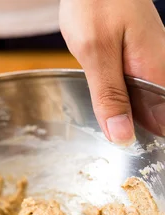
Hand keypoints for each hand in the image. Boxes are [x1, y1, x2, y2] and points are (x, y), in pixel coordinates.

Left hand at [60, 0, 164, 143]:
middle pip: (152, 116)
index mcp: (154, 71)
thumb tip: (123, 137)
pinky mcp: (134, 57)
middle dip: (132, 134)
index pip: (163, 123)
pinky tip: (101, 107)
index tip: (128, 161)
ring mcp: (147, 62)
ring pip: (140, 103)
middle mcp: (157, 69)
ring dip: (121, 117)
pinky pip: (130, 88)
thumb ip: (109, 95)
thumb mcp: (96, 53)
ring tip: (101, 135)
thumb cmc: (95, 4)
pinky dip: (115, 99)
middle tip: (108, 151)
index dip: (148, 144)